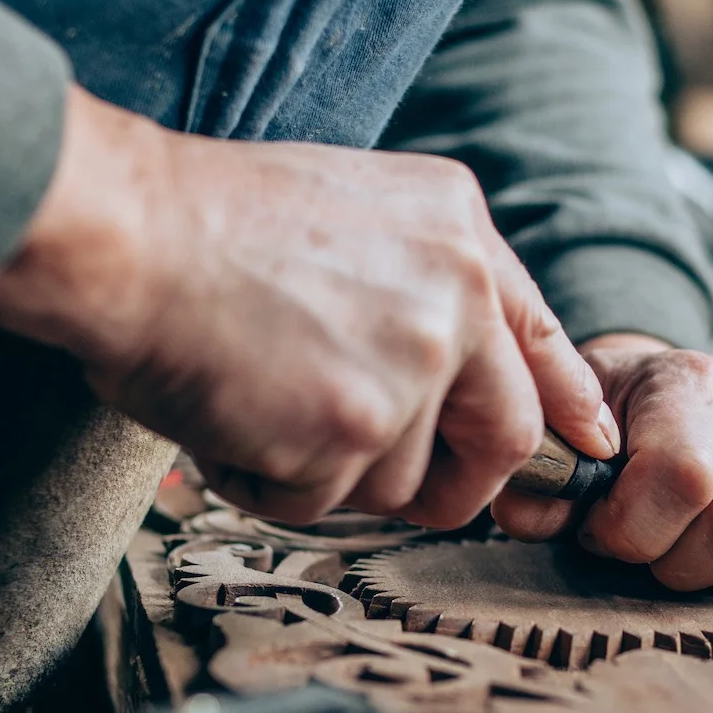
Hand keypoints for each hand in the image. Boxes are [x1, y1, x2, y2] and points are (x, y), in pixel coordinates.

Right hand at [0, 85, 617, 525]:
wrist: (127, 233)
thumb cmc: (204, 222)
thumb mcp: (350, 209)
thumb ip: (421, 280)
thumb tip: (459, 376)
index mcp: (458, 229)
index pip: (541, 336)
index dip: (564, 403)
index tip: (585, 443)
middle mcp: (457, 293)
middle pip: (503, 438)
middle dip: (455, 483)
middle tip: (394, 483)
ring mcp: (415, 363)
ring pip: (400, 482)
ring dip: (324, 472)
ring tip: (257, 399)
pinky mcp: (357, 428)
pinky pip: (323, 503)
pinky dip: (266, 482)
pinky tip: (227, 416)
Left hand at [491, 334, 712, 594]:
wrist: (661, 392)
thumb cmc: (611, 426)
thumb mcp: (567, 434)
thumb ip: (545, 476)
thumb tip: (536, 512)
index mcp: (694, 382)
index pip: (683, 474)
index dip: (631, 528)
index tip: (601, 534)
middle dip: (683, 563)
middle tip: (656, 556)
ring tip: (711, 563)